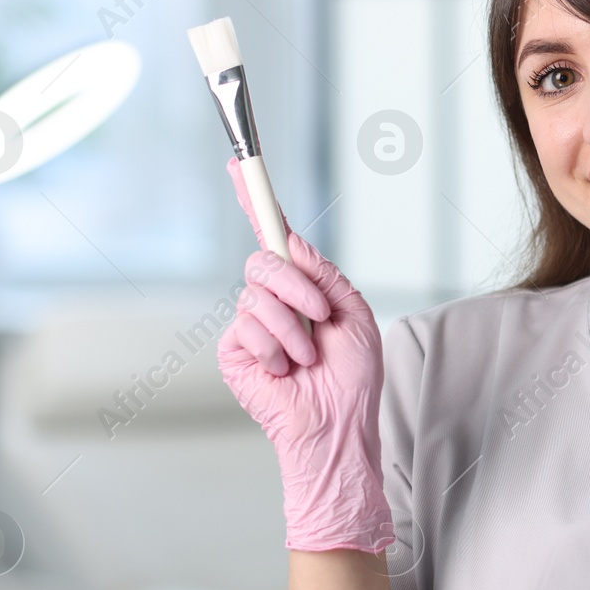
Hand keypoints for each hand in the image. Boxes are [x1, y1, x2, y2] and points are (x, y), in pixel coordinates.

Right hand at [216, 157, 394, 553]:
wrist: (338, 425)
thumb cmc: (352, 377)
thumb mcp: (354, 313)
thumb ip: (324, 274)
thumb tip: (292, 242)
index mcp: (304, 286)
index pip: (275, 236)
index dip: (256, 200)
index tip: (240, 164)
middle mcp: (274, 300)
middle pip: (265, 260)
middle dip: (297, 286)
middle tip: (320, 316)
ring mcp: (251, 324)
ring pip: (258, 296)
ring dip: (293, 327)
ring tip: (308, 357)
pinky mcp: (235, 351)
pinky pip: (246, 326)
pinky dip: (275, 347)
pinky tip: (287, 371)